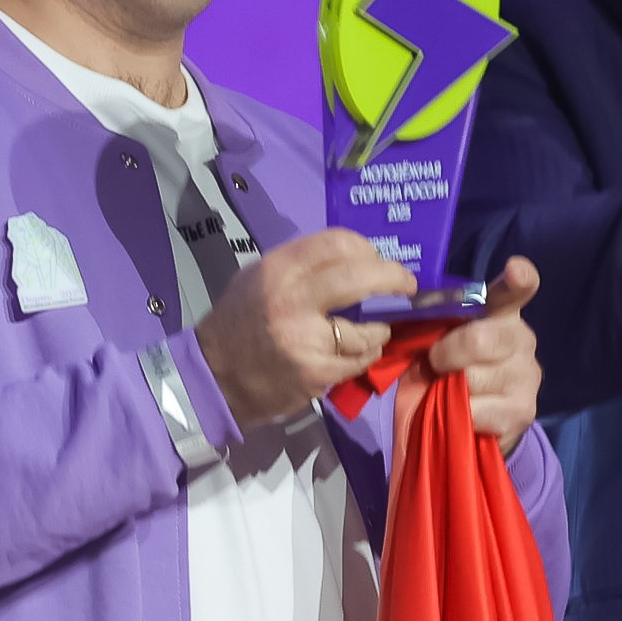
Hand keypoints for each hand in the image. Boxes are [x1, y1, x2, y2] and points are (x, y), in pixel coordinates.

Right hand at [195, 228, 410, 424]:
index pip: (336, 243)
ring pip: (368, 329)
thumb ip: (303, 265)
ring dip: (379, 329)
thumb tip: (356, 259)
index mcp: (278, 270)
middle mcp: (293, 300)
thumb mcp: (259, 277)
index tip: (378, 258)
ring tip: (374, 330)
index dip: (366, 248)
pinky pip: (359, 360)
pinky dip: (364, 355)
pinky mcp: (316, 373)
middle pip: (360, 277)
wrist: (214, 377)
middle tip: (407, 284)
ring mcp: (306, 340)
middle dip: (393, 278)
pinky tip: (356, 353)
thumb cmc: (240, 321)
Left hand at [425, 256, 542, 450]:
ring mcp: (527, 376)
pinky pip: (476, 410)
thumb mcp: (444, 340)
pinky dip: (458, 414)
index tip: (514, 268)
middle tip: (435, 364)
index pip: (517, 288)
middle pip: (479, 340)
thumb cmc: (453, 368)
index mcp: (501, 313)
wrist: (475, 419)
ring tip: (450, 390)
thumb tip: (412, 324)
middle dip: (445, 354)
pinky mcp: (523, 410)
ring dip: (449, 388)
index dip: (519, 277)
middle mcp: (522, 339)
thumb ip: (439, 327)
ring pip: (473, 379)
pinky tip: (463, 412)